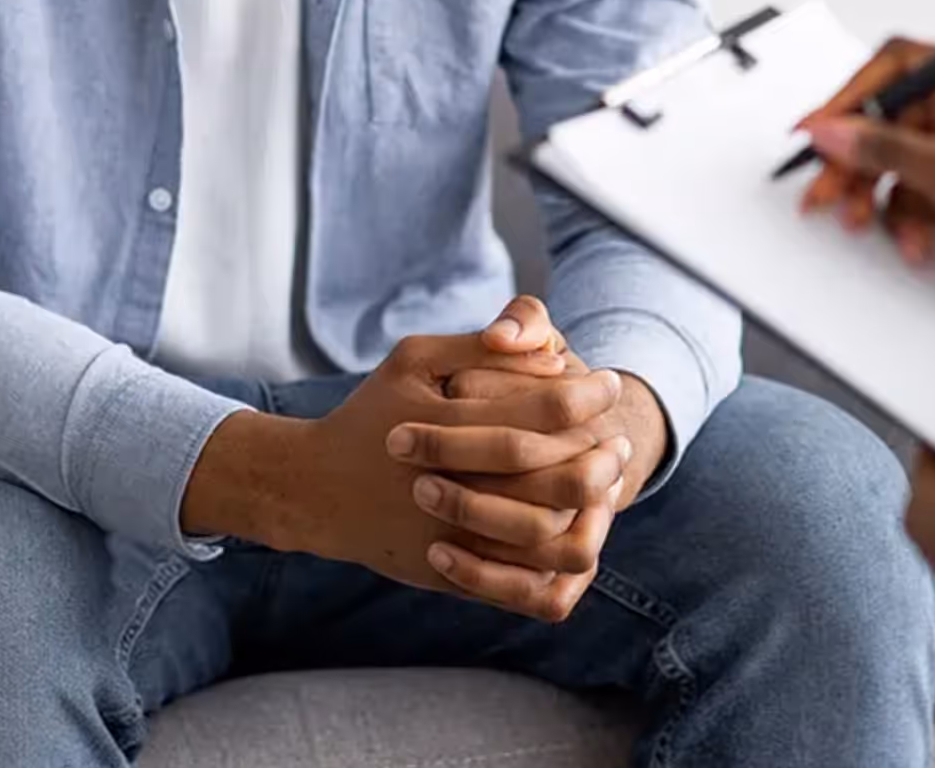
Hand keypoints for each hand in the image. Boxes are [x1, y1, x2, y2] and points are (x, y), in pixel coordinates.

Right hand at [183, 298, 627, 621]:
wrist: (316, 491)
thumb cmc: (372, 412)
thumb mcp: (414, 360)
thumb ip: (479, 347)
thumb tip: (550, 351)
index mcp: (450, 429)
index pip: (547, 411)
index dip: (590, 394)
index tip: (610, 381)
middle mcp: (456, 489)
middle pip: (561, 478)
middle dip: (603, 454)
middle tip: (619, 437)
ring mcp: (456, 540)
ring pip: (553, 538)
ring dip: (592, 510)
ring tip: (606, 482)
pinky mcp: (455, 578)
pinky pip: (528, 587)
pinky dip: (563, 560)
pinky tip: (577, 526)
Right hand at [799, 39, 934, 339]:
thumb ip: (883, 149)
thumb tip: (830, 129)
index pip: (896, 67)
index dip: (849, 95)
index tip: (815, 128)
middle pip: (888, 120)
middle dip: (854, 160)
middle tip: (824, 192)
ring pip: (897, 161)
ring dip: (877, 195)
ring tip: (861, 222)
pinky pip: (917, 193)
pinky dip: (907, 218)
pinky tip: (915, 244)